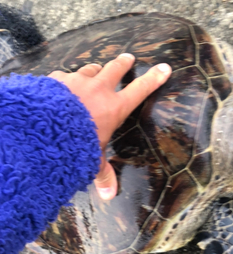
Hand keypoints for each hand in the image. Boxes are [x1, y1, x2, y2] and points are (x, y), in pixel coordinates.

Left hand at [49, 54, 171, 199]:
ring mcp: (78, 81)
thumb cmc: (75, 144)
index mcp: (114, 108)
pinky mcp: (58, 80)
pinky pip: (64, 75)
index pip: (140, 90)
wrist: (46, 127)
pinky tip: (61, 84)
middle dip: (123, 63)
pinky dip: (65, 79)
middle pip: (115, 69)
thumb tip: (110, 195)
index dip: (154, 79)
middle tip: (128, 57)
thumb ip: (102, 173)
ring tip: (95, 68)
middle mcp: (99, 90)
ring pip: (90, 69)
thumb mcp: (92, 160)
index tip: (164, 68)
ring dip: (94, 69)